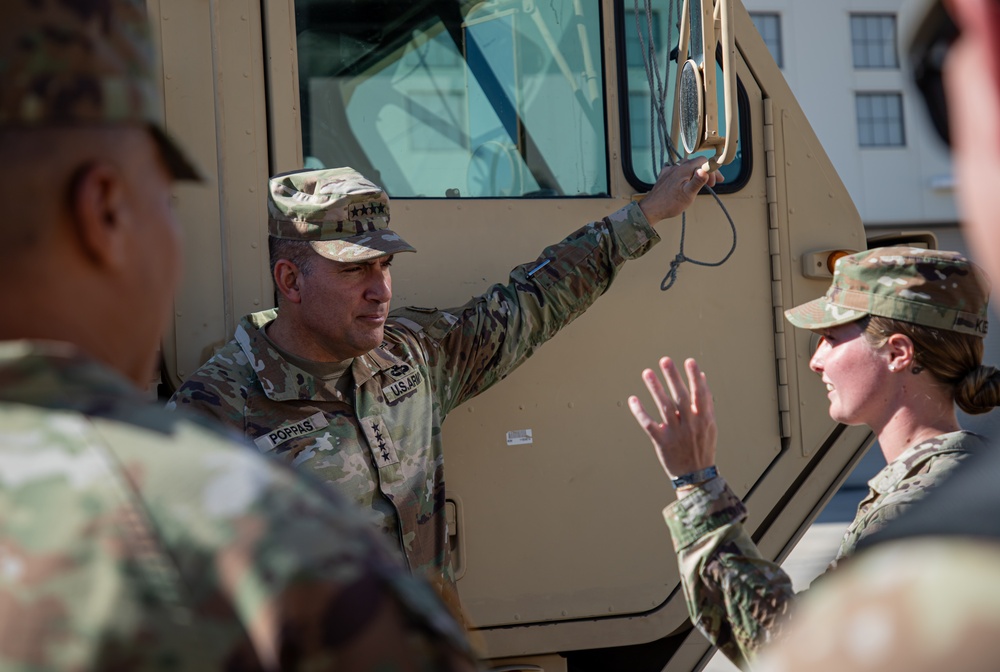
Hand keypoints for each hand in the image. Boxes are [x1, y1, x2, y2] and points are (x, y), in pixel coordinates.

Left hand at [628, 357, 716, 486]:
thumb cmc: (702, 447)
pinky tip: (633, 399)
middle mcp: (690, 424)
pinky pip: (649, 424)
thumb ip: (705, 402)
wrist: (696, 476)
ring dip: (656, 389)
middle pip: (681, 397)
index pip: (700, 394)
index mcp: (704, 419)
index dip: (695, 377)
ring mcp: (676, 433)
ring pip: (664, 407)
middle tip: (665, 360)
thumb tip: (702, 377)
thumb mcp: (709, 425)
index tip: (689, 361)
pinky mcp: (662, 442)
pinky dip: (640, 412)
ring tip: (647, 373)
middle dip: (674, 378)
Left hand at [638, 157, 723, 223]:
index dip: (712, 169)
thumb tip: (705, 170)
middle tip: (712, 184)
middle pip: (696, 163)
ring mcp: (669, 170)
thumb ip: (698, 181)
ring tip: (700, 184)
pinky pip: (677, 170)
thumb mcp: (688, 194)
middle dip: (706, 172)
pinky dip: (685, 174)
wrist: (651, 209)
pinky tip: (685, 181)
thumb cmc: (670, 204)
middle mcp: (676, 167)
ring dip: (696, 173)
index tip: (717, 180)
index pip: (702, 161)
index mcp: (684, 169)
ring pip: (687, 167)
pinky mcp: (664, 176)